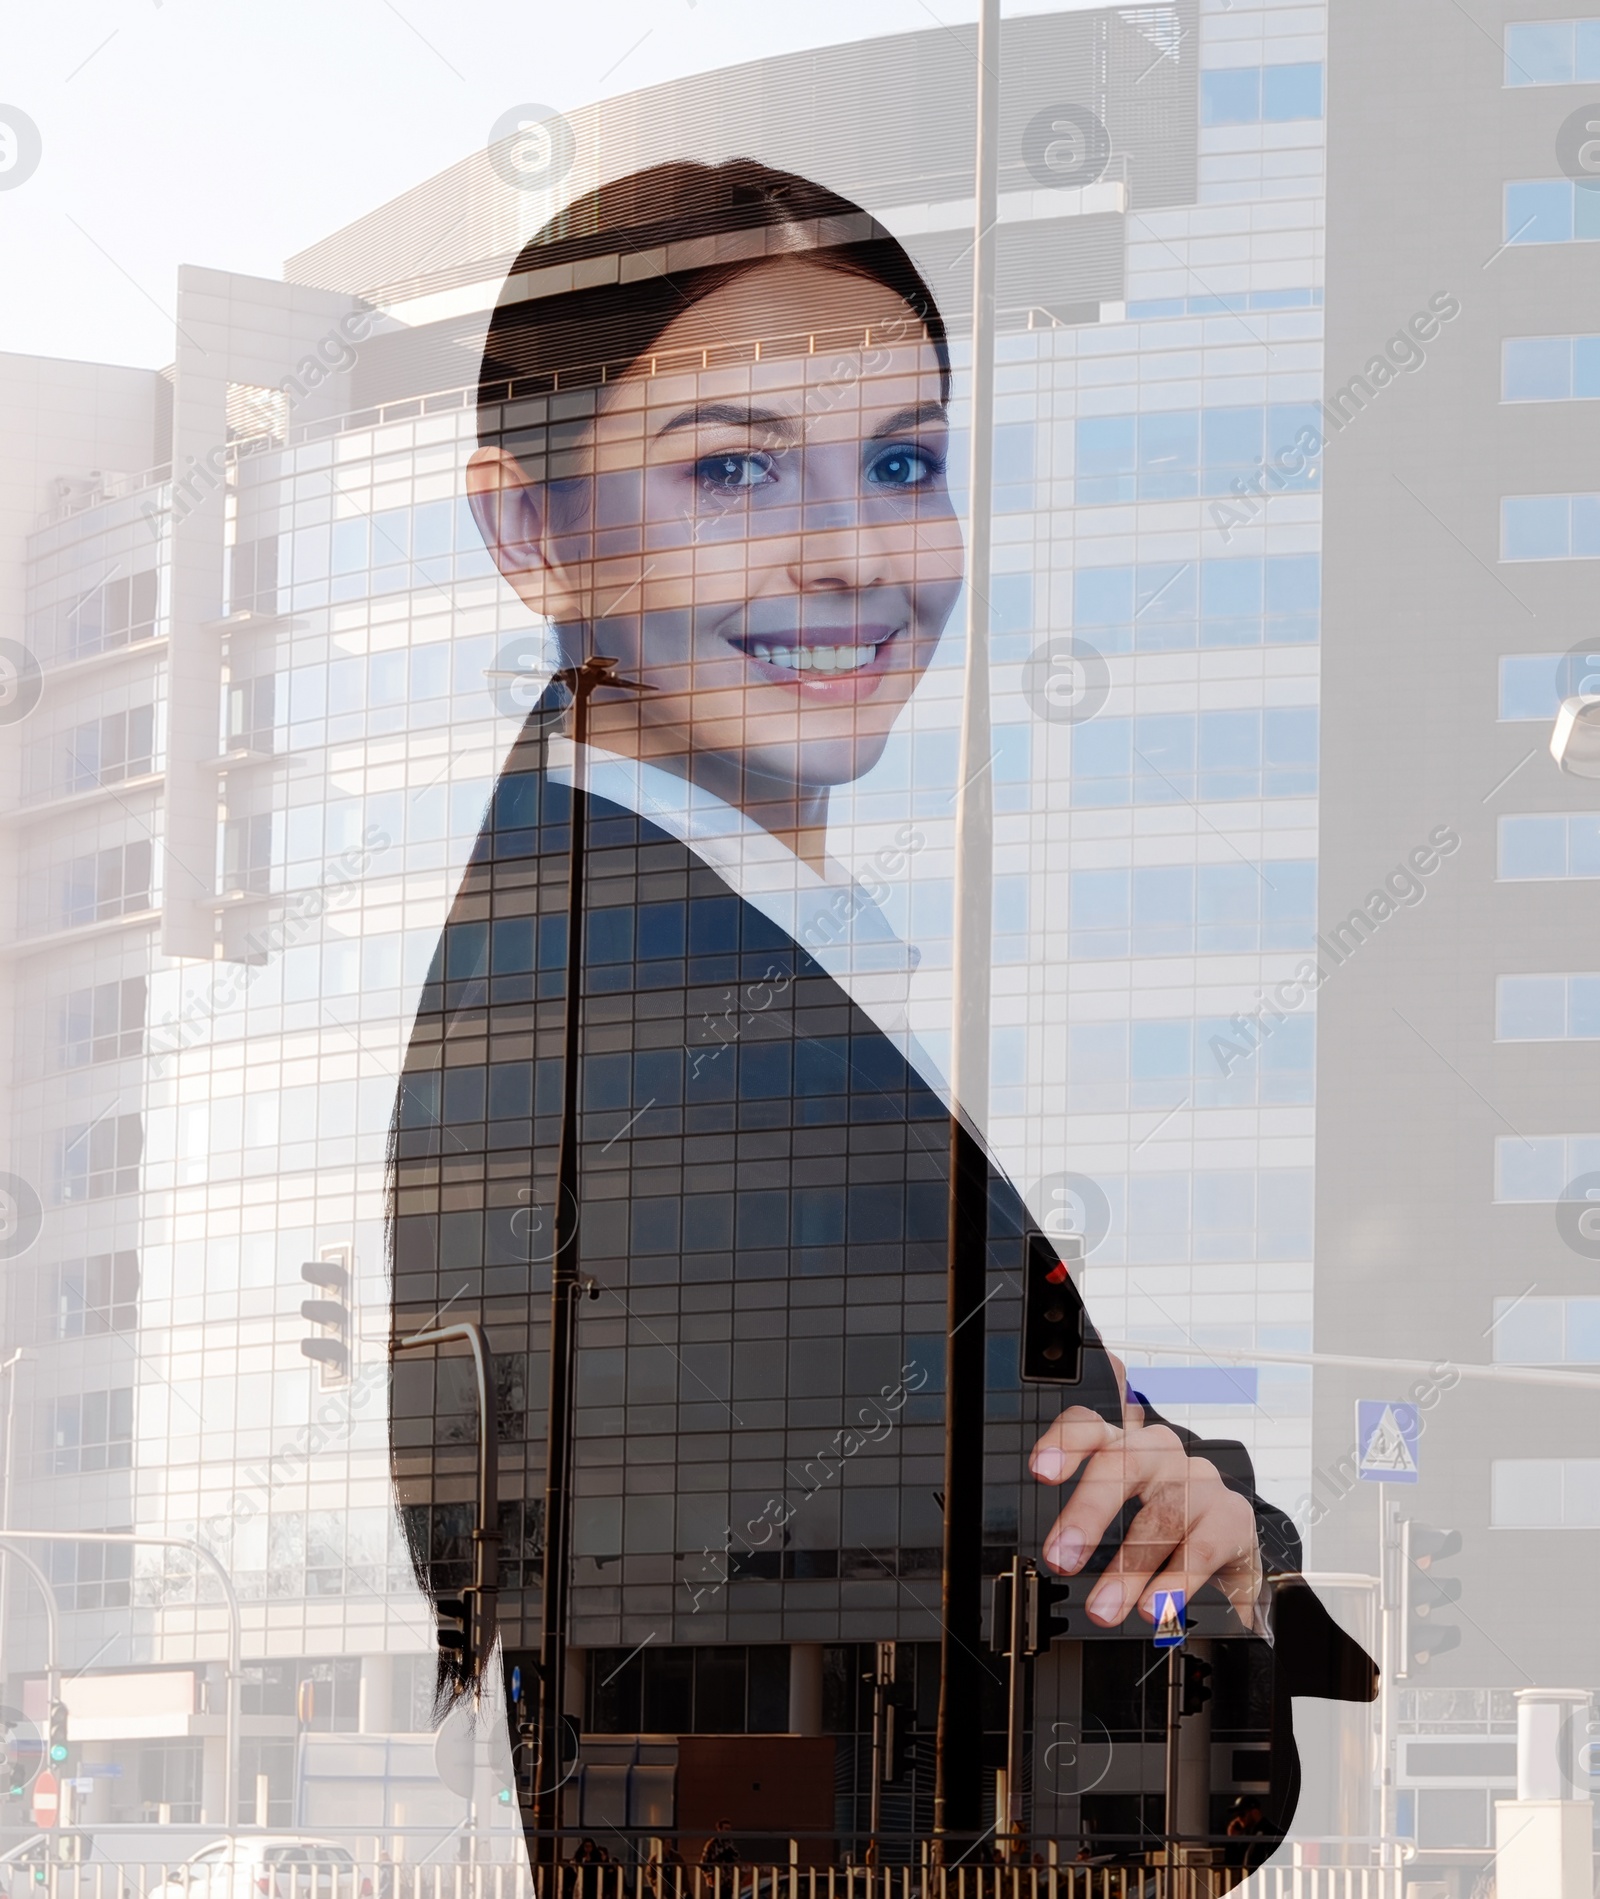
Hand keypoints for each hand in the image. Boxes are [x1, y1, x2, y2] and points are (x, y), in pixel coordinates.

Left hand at [1029, 1350, 1263, 1630]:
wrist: (1229, 1538)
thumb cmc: (1162, 1519)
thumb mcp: (1121, 1510)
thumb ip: (1086, 1519)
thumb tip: (1053, 1556)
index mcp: (1124, 1446)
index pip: (1091, 1426)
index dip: (1065, 1441)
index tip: (1041, 1470)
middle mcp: (1160, 1454)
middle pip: (1124, 1464)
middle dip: (1089, 1511)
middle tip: (1062, 1559)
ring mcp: (1199, 1481)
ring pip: (1161, 1516)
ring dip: (1127, 1569)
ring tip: (1103, 1608)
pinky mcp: (1232, 1516)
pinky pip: (1201, 1548)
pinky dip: (1175, 1583)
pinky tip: (1156, 1608)